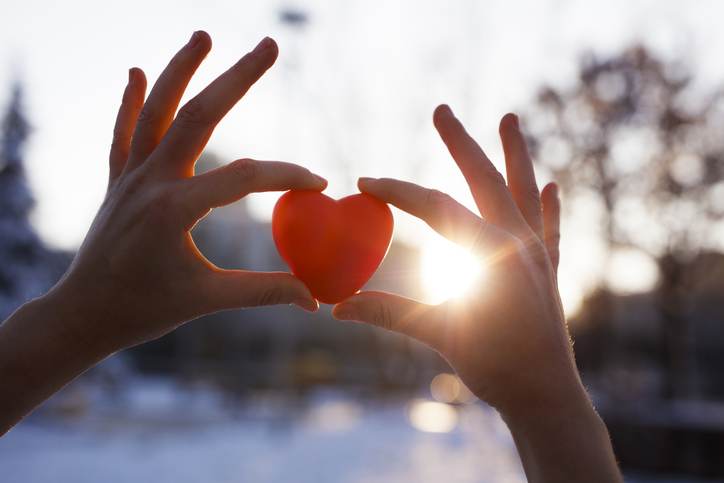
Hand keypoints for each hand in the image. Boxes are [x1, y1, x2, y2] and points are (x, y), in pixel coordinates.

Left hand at [50, 32, 323, 353]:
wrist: (83, 314)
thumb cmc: (145, 310)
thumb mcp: (208, 299)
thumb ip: (264, 292)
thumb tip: (314, 299)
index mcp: (175, 210)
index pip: (242, 178)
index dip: (285, 175)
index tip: (318, 183)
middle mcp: (150, 181)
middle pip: (198, 116)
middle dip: (237, 78)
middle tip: (270, 45)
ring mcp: (130, 177)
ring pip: (156, 110)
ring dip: (180, 69)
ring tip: (204, 35)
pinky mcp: (119, 181)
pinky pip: (124, 132)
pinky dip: (130, 101)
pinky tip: (136, 71)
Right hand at [333, 105, 577, 416]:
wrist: (547, 397)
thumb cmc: (496, 368)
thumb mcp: (440, 334)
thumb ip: (390, 313)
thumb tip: (338, 308)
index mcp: (491, 252)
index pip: (436, 208)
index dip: (397, 192)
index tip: (365, 182)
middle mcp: (519, 242)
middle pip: (484, 180)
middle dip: (460, 143)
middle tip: (441, 110)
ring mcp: (538, 254)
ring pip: (523, 191)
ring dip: (515, 154)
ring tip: (510, 119)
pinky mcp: (548, 270)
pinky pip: (549, 228)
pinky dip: (548, 206)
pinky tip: (551, 185)